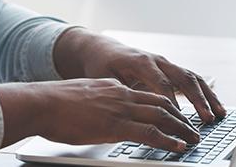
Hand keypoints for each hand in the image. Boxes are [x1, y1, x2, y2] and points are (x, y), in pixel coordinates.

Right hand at [0, 79, 199, 151]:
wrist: (41, 102)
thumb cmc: (53, 104)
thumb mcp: (82, 98)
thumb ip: (97, 104)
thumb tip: (101, 115)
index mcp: (113, 87)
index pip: (146, 94)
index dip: (166, 104)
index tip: (177, 114)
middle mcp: (121, 94)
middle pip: (161, 102)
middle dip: (181, 116)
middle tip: (194, 128)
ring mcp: (119, 109)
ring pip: (161, 115)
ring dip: (181, 128)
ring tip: (194, 139)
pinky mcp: (115, 125)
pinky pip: (149, 132)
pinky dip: (168, 140)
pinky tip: (178, 147)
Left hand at [53, 28, 226, 123]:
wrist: (102, 50)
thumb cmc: (101, 65)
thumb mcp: (105, 78)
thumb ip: (119, 92)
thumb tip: (128, 109)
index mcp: (141, 62)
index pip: (161, 83)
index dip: (172, 102)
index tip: (180, 119)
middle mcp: (157, 61)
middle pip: (183, 78)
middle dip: (198, 100)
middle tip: (208, 119)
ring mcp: (166, 64)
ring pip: (192, 78)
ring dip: (207, 97)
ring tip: (219, 114)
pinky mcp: (169, 70)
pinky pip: (191, 80)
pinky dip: (205, 93)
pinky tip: (215, 107)